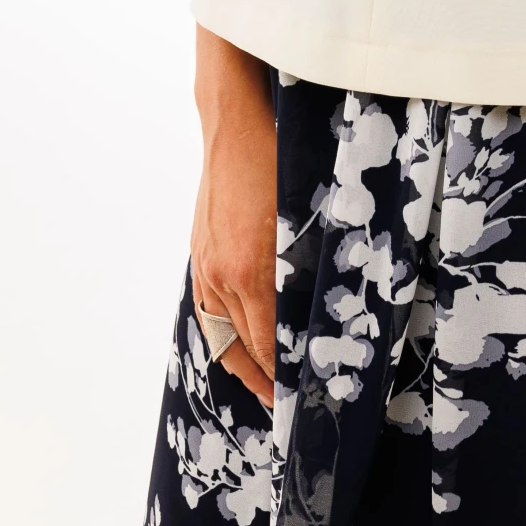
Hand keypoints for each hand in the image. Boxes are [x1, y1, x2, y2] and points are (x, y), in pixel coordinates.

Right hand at [190, 23, 277, 407]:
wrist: (235, 119)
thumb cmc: (279, 157)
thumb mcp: (304, 213)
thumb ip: (309, 261)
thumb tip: (325, 302)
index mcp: (250, 269)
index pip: (268, 345)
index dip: (284, 377)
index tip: (304, 399)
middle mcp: (220, 273)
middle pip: (243, 347)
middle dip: (266, 379)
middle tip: (289, 405)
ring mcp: (204, 263)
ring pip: (220, 334)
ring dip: (242, 363)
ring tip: (264, 387)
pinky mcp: (199, 252)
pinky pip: (207, 309)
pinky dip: (223, 334)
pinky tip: (238, 342)